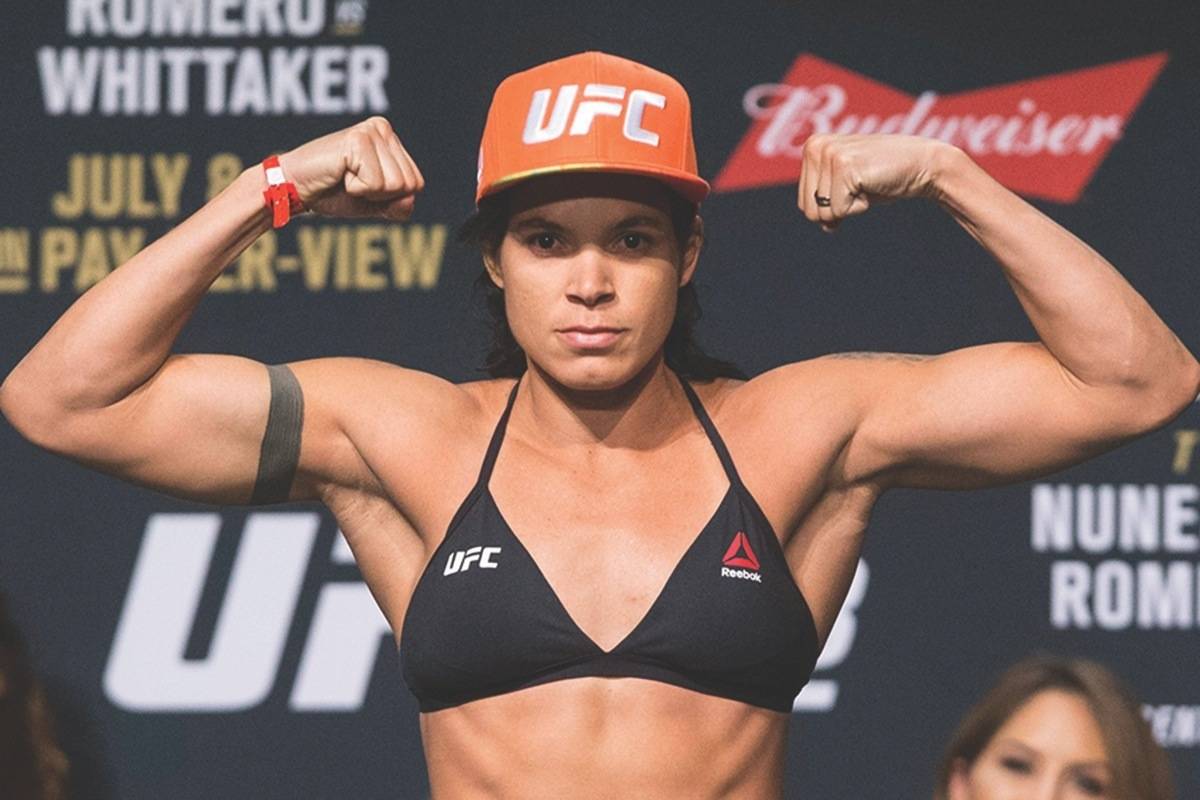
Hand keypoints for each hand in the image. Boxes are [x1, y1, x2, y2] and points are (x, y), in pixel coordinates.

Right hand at [276, 117, 424, 220]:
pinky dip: (356, 188)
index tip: (363, 186)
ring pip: (394, 185)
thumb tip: (411, 198)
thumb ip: (399, 205)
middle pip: (408, 185)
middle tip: (352, 181)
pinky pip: (375, 183)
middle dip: (380, 195)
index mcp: (391, 140)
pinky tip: (340, 173)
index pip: (416, 184)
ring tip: (345, 176)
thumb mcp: (375, 204)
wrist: (295, 188)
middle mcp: (383, 129)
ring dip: (367, 191)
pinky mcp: (358, 140)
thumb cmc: (333, 192)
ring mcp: (371, 131)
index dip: (390, 197)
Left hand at [797, 134, 955, 231]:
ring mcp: (829, 154)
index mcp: (811, 147)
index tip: (853, 187)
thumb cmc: (883, 178)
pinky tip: (873, 184)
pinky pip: (839, 210)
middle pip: (809, 210)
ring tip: (867, 182)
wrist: (921, 165)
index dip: (831, 208)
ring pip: (824, 212)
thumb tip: (823, 226)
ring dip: (850, 206)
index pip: (803, 204)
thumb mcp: (846, 189)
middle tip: (861, 186)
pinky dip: (860, 206)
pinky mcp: (844, 166)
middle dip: (838, 209)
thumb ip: (826, 201)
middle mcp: (815, 147)